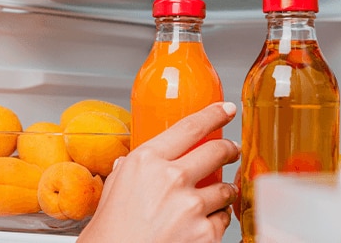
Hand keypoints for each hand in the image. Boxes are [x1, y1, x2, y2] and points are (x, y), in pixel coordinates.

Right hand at [77, 102, 240, 242]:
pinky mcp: (205, 233)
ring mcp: (191, 206)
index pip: (190, 127)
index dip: (214, 115)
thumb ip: (127, 171)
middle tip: (231, 151)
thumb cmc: (108, 234)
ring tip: (219, 195)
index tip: (226, 110)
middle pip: (216, 152)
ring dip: (225, 191)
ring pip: (225, 189)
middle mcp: (171, 178)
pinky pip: (223, 219)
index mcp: (146, 162)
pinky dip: (217, 220)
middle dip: (229, 150)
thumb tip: (130, 163)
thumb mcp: (112, 190)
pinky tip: (205, 224)